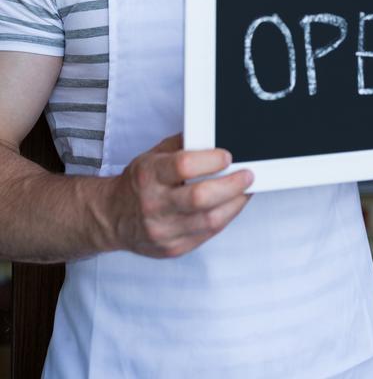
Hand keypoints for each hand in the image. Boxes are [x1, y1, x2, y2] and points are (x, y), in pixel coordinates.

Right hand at [99, 134, 252, 258]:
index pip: (184, 166)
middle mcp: (154, 204)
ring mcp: (163, 230)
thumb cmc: (138, 182)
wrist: (112, 217)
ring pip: (209, 220)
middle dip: (231, 185)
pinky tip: (231, 205)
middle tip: (247, 174)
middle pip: (201, 198)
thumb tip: (215, 135)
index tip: (227, 155)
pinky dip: (225, 218)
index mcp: (149, 175)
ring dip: (235, 203)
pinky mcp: (172, 248)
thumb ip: (183, 145)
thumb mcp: (153, 155)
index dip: (210, 160)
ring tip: (245, 190)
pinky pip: (206, 234)